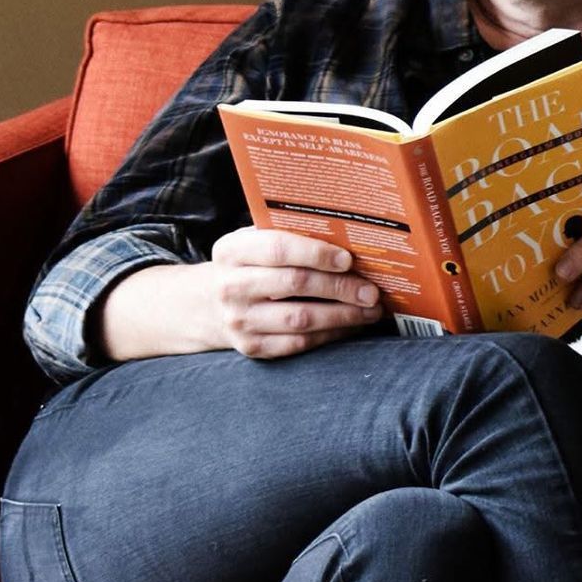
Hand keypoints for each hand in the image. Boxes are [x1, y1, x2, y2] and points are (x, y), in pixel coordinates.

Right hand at [205, 226, 381, 357]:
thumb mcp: (256, 242)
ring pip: (302, 319)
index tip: (349, 259)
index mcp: (232, 251)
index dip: (316, 253)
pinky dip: (332, 334)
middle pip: (296, 284)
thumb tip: (349, 235)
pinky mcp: (252, 346)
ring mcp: (240, 320)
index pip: (278, 248)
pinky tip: (352, 325)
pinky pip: (300, 343)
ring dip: (344, 315)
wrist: (209, 305)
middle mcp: (231, 286)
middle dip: (341, 287)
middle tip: (372, 290)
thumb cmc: (250, 266)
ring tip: (371, 310)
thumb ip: (290, 235)